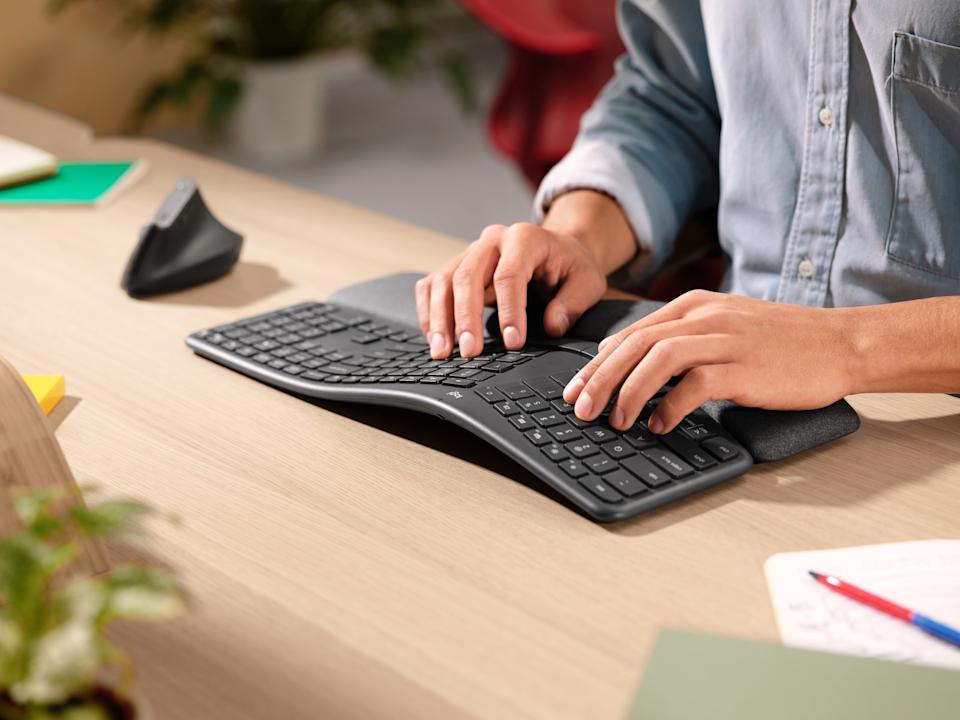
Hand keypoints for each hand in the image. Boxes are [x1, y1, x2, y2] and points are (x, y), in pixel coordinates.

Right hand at [415, 222, 607, 358]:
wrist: (558, 249)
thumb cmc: (570, 267)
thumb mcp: (587, 282)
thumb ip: (572, 303)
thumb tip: (552, 326)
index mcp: (525, 238)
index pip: (509, 275)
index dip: (509, 311)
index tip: (514, 343)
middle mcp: (492, 240)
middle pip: (467, 275)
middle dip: (465, 317)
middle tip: (469, 352)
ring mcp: (470, 252)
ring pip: (443, 281)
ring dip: (439, 318)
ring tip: (442, 351)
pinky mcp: (456, 266)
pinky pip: (432, 285)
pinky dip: (429, 312)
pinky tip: (434, 337)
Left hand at [562, 290, 854, 433]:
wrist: (842, 343)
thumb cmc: (782, 342)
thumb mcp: (725, 327)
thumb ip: (683, 340)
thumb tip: (635, 368)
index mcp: (694, 305)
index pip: (631, 332)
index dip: (597, 363)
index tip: (577, 388)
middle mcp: (705, 316)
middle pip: (634, 344)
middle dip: (598, 378)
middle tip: (579, 408)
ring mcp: (726, 339)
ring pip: (658, 358)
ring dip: (628, 391)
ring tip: (614, 420)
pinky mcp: (745, 367)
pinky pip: (694, 384)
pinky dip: (670, 407)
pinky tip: (659, 425)